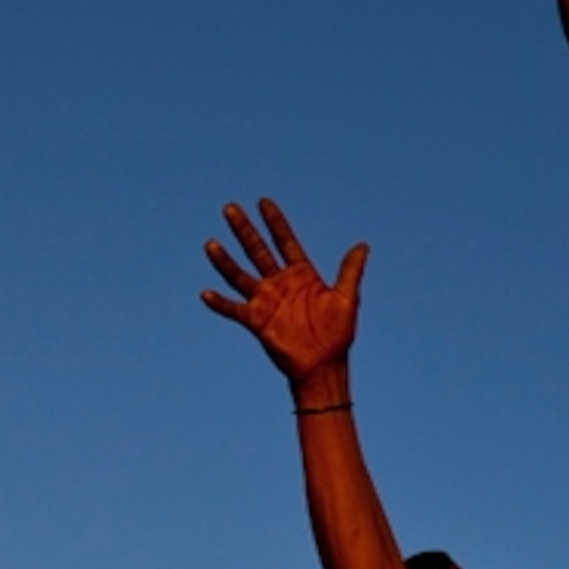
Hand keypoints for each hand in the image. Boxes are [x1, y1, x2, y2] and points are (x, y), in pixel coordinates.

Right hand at [201, 199, 366, 389]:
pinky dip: (220, 303)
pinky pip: (234, 310)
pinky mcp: (256, 321)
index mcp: (301, 274)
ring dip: (225, 261)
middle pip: (257, 250)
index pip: (284, 241)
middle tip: (230, 208)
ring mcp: (266, 301)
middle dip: (244, 230)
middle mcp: (280, 283)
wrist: (324, 366)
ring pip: (240, 275)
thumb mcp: (346, 299)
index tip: (263, 202)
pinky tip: (206, 294)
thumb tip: (362, 245)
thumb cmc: (336, 334)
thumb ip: (350, 271)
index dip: (275, 222)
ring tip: (211, 244)